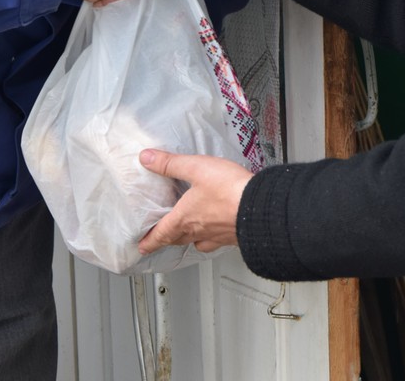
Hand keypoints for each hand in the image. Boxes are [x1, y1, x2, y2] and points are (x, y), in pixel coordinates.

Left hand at [136, 149, 252, 254]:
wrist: (261, 206)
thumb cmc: (229, 190)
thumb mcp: (196, 168)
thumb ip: (170, 164)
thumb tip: (148, 158)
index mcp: (185, 218)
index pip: (161, 234)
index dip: (149, 241)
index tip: (142, 247)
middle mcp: (199, 231)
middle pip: (177, 240)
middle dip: (167, 240)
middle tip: (161, 240)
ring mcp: (217, 235)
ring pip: (198, 242)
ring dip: (190, 240)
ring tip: (189, 234)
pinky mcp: (234, 235)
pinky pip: (217, 241)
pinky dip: (212, 238)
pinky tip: (218, 229)